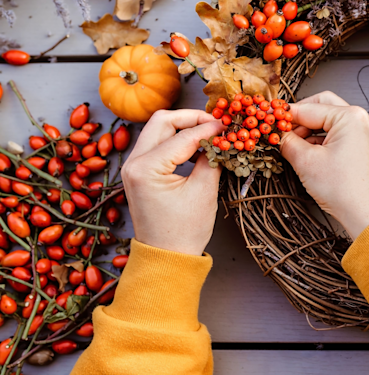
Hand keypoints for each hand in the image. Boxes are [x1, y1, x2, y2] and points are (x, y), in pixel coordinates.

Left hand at [121, 110, 225, 255]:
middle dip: (191, 118)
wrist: (166, 257)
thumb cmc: (184, 231)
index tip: (228, 125)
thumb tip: (220, 137)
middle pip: (162, 121)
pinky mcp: (138, 171)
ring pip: (158, 129)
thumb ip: (212, 158)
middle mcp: (133, 163)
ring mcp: (133, 166)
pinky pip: (157, 143)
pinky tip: (196, 146)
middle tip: (216, 122)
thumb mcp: (204, 191)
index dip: (208, 128)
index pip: (182, 136)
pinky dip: (176, 139)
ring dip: (183, 127)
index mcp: (146, 168)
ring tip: (209, 133)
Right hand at [281, 92, 368, 238]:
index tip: (269, 121)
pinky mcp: (362, 147)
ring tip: (292, 147)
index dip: (285, 116)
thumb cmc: (347, 191)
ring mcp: (363, 134)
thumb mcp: (306, 162)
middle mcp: (360, 121)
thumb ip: (287, 142)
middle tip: (282, 131)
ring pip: (328, 121)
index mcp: (350, 117)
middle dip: (299, 118)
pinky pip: (337, 135)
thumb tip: (276, 134)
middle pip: (321, 107)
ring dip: (309, 130)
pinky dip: (320, 141)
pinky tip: (307, 153)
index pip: (308, 108)